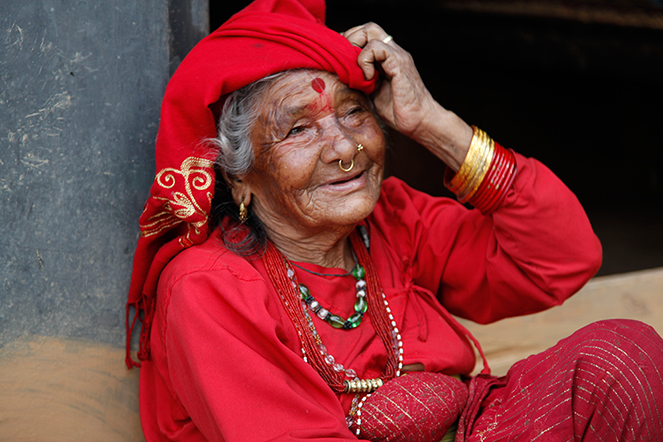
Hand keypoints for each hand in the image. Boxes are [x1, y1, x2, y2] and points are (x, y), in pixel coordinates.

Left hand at [343, 23, 435, 138]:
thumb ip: (359, 79)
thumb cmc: (397, 111)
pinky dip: (365, 60)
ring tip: (356, 71)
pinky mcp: (399, 63)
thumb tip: (339, 75)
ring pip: (370, 31)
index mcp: (386, 57)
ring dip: (356, 48)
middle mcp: (393, 52)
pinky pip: (377, 48)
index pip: (365, 35)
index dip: (350, 43)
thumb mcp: (371, 92)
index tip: (341, 61)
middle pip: (367, 28)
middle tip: (345, 63)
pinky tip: (368, 78)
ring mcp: (397, 55)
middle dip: (350, 40)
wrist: (419, 121)